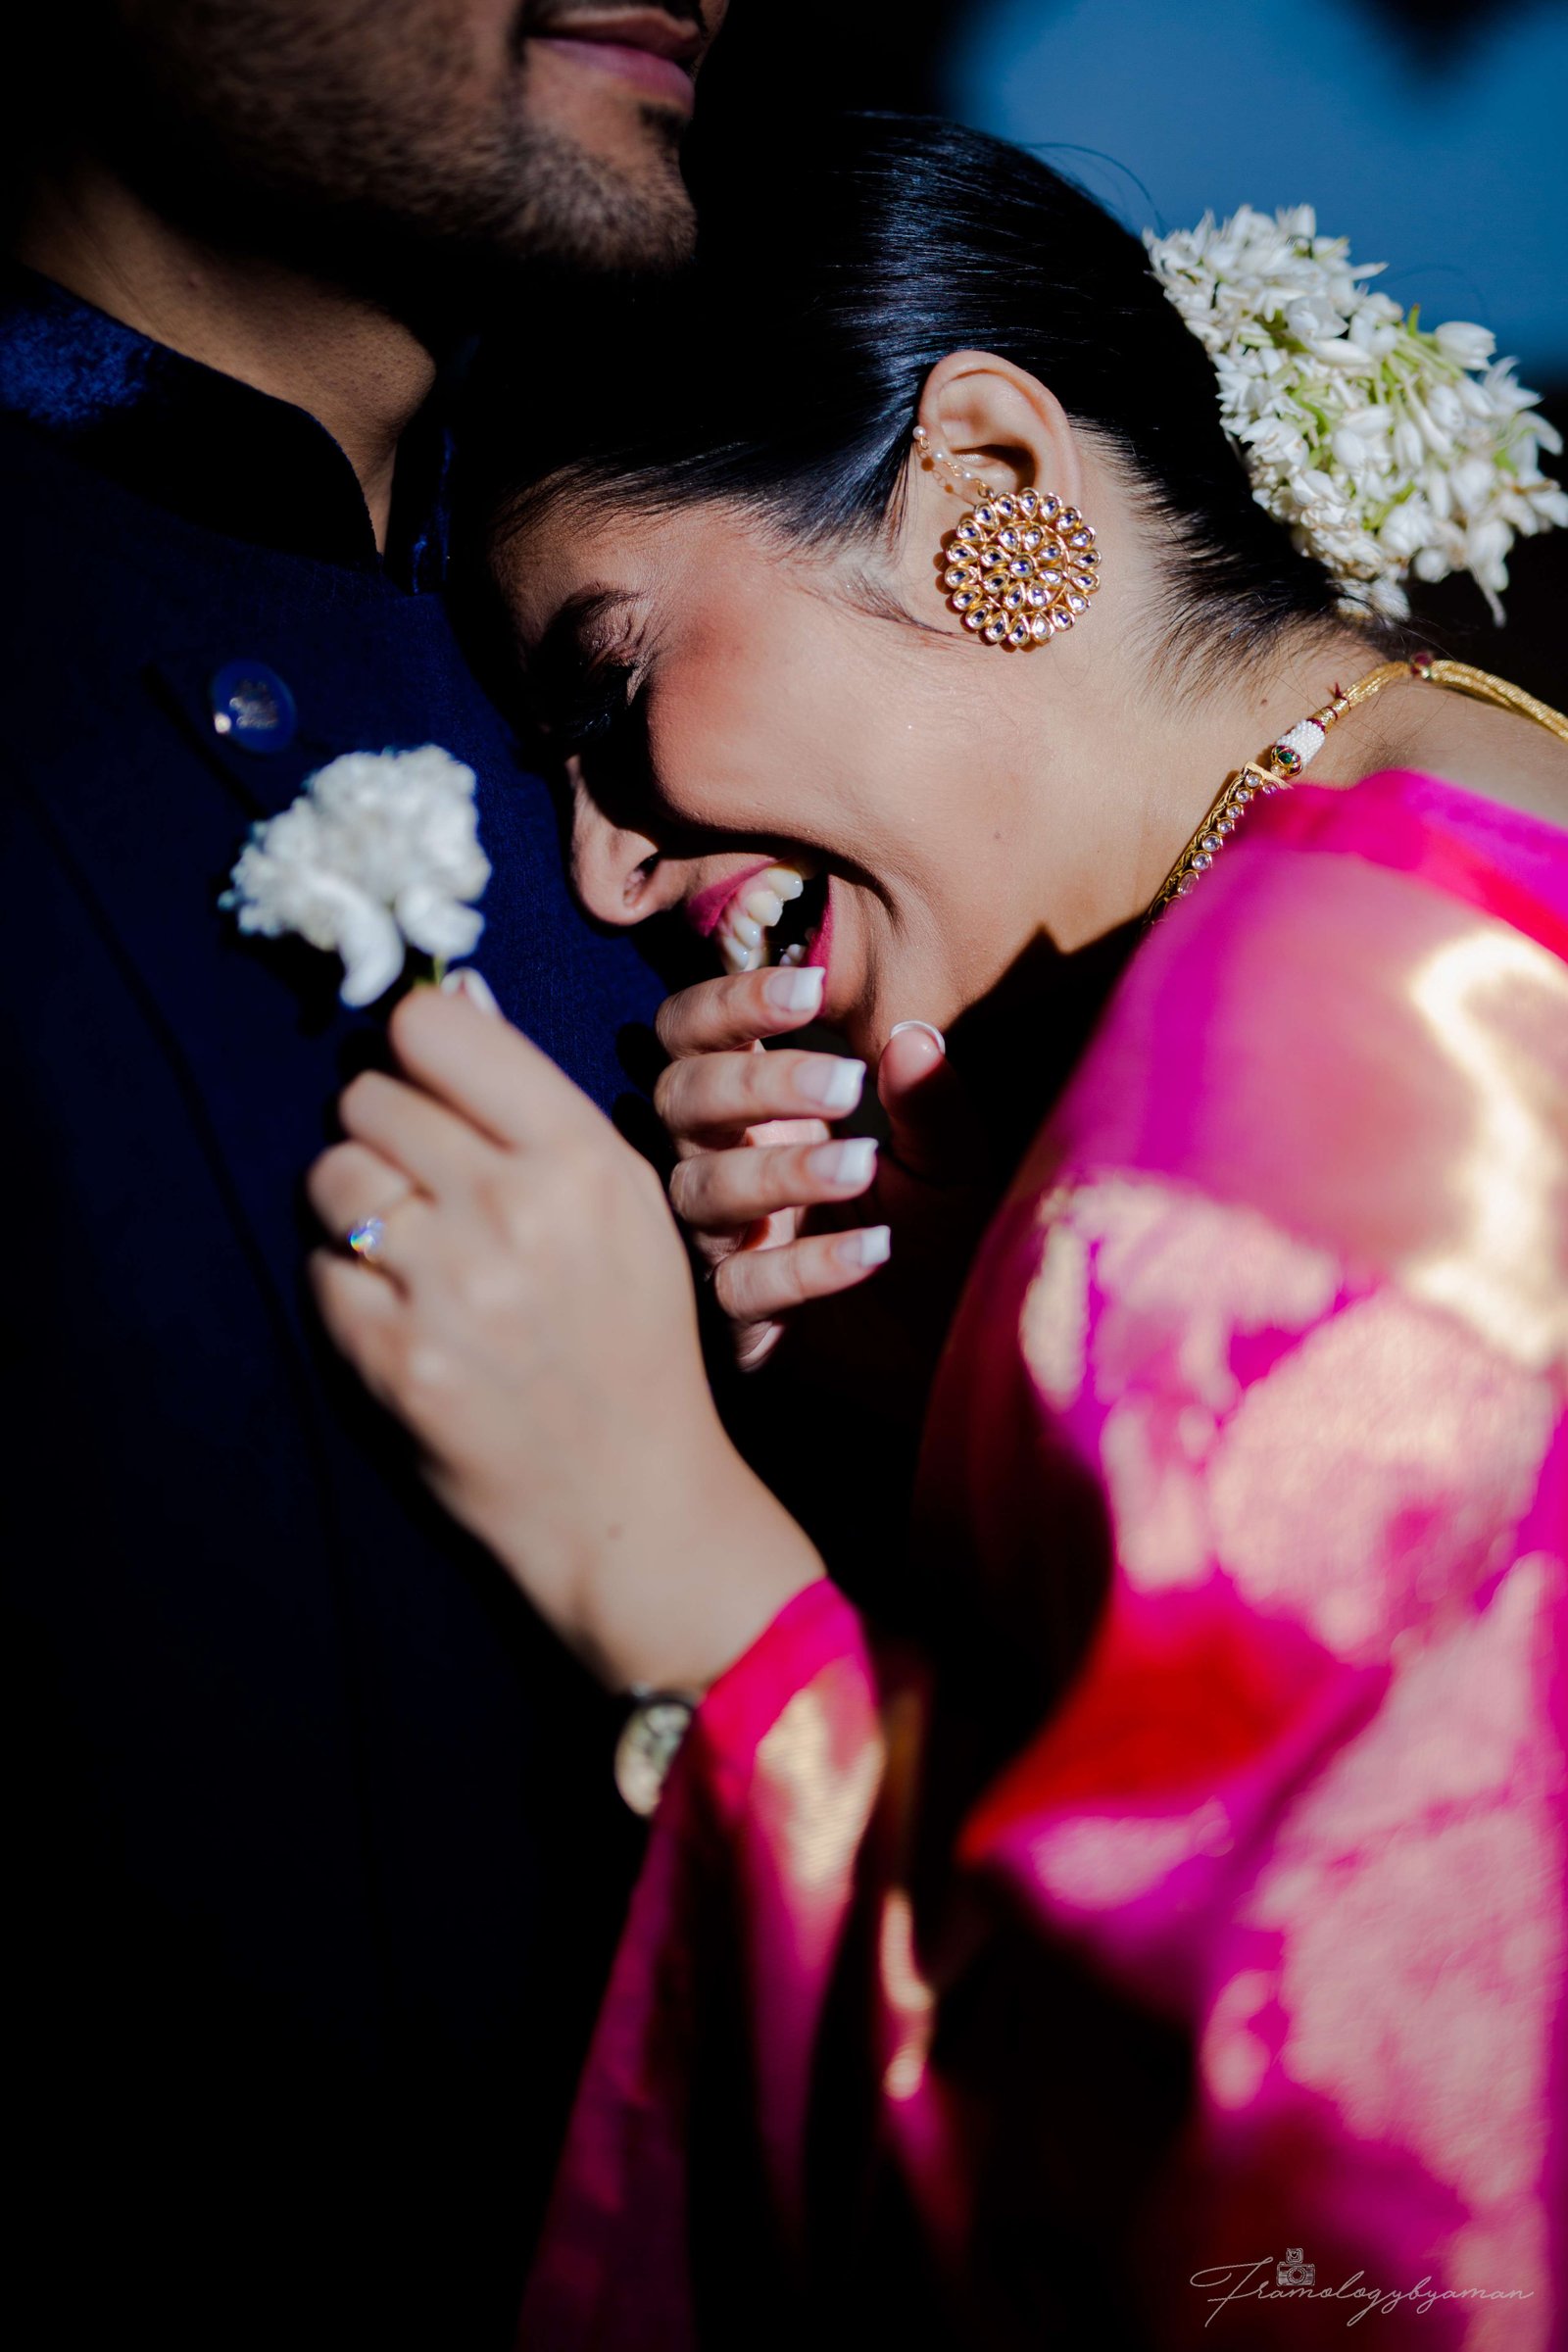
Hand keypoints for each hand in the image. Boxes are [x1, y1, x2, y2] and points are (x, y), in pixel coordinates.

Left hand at [307, 987, 822, 1692]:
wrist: (629, 1497)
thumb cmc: (630, 1339)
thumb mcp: (625, 1207)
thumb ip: (536, 1112)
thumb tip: (446, 1008)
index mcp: (582, 1158)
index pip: (437, 1028)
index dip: (416, 1049)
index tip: (424, 1081)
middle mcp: (513, 1210)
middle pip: (369, 1098)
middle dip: (385, 1131)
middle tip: (423, 1182)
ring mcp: (447, 1287)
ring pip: (332, 1177)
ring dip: (358, 1205)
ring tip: (411, 1248)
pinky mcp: (391, 1358)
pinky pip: (322, 1267)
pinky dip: (350, 1285)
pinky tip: (405, 1313)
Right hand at [656, 967, 992, 1399]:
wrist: (957, 1346)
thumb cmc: (942, 1235)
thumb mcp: (954, 1163)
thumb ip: (930, 1102)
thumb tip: (910, 1036)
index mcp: (761, 1104)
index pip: (696, 1033)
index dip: (729, 1001)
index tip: (812, 990)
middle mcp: (724, 1160)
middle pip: (680, 1098)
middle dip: (755, 1081)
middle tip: (847, 1084)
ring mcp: (724, 1239)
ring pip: (698, 1190)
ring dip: (777, 1169)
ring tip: (863, 1164)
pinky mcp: (740, 1318)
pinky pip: (741, 1286)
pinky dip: (803, 1265)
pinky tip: (872, 1249)